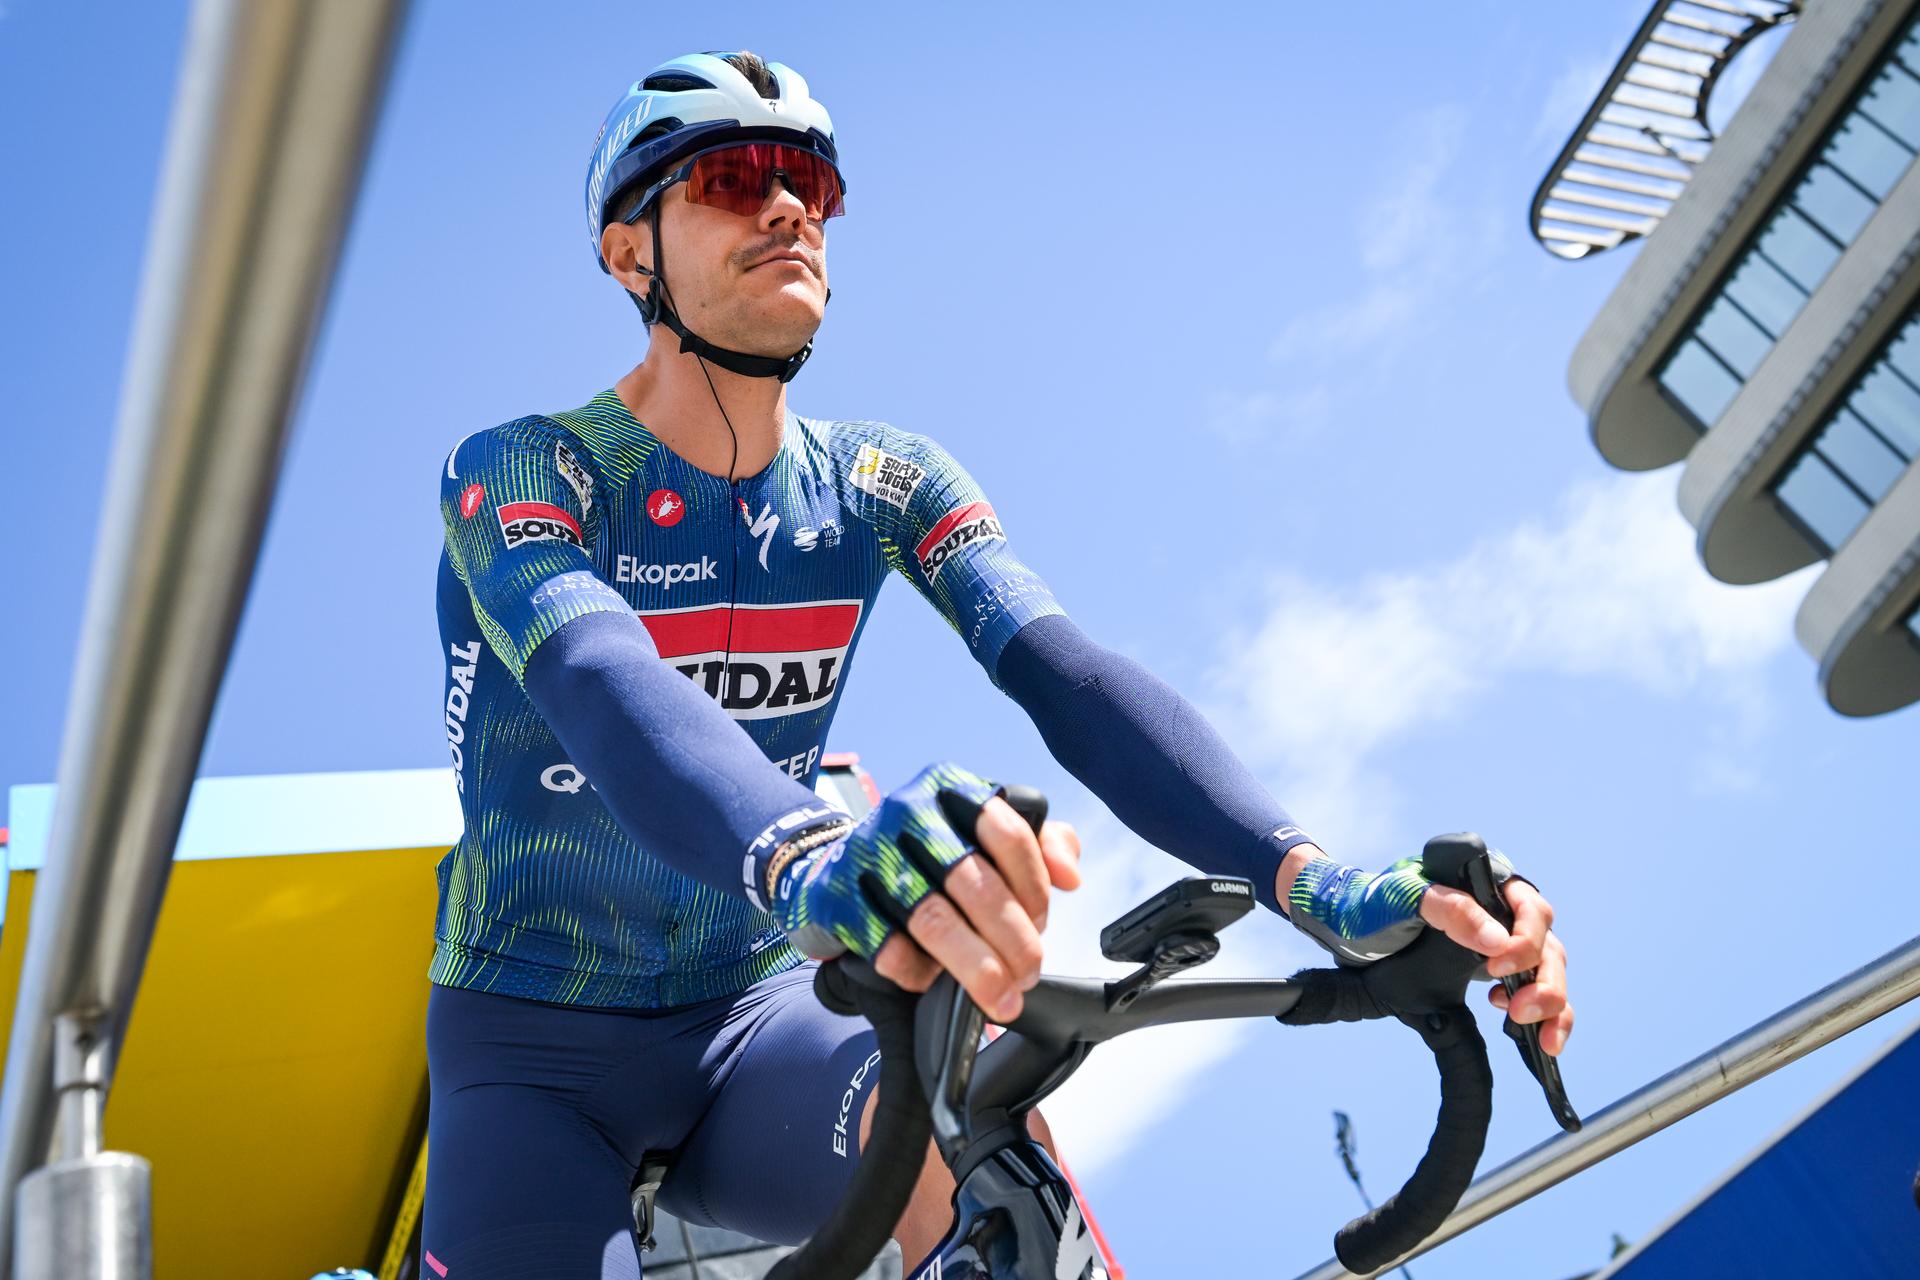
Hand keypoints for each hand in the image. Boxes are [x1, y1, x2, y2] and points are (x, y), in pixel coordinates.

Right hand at [768, 764, 1079, 1022]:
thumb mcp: (982, 831)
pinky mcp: (837, 897)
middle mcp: (908, 812)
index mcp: (950, 788)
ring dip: (978, 969)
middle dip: (1013, 940)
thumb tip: (1070, 875)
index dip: (1033, 886)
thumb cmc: (926, 853)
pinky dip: (920, 973)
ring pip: (935, 920)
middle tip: (1029, 974)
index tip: (1042, 921)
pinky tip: (935, 983)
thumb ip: (1039, 842)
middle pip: (975, 884)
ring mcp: (869, 853)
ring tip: (1001, 999)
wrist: (833, 865)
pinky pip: (889, 946)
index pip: (1008, 834)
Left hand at [1279, 843, 1573, 1056]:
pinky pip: (1535, 994)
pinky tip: (1528, 1035)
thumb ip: (1447, 909)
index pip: (1530, 909)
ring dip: (1551, 1004)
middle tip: (1519, 1010)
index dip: (1524, 940)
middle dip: (1544, 982)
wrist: (1343, 927)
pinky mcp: (1495, 973)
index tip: (1495, 967)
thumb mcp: (1401, 898)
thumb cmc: (1370, 904)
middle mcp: (1499, 913)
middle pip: (1548, 946)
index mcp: (1483, 886)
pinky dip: (1546, 1019)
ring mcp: (1499, 944)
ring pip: (1548, 972)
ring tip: (1528, 1028)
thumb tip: (1497, 940)